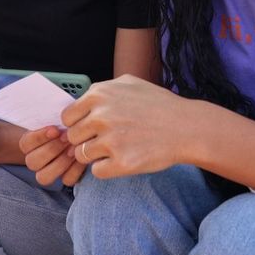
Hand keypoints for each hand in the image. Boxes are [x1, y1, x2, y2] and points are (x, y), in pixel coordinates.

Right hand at [20, 126, 86, 185]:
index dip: (40, 137)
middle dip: (52, 149)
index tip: (55, 129)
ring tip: (73, 149)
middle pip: (32, 162)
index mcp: (28, 144)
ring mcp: (47, 172)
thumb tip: (59, 123)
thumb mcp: (58, 119)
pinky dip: (75, 170)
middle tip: (66, 138)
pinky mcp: (65, 179)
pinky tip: (81, 158)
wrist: (80, 133)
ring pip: (44, 177)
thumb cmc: (65, 124)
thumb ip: (54, 120)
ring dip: (60, 162)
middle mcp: (34, 161)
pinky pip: (66, 180)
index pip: (26, 144)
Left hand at [62, 74, 190, 178]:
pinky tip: (123, 159)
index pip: (67, 117)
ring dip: (96, 156)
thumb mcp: (130, 83)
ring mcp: (110, 140)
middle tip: (106, 140)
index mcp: (99, 95)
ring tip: (116, 149)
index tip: (91, 128)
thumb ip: (102, 89)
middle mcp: (101, 116)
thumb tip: (81, 100)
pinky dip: (107, 169)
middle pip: (73, 137)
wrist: (187, 127)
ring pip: (82, 155)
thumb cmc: (159, 105)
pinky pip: (97, 172)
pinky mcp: (121, 163)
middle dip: (86, 141)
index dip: (78, 124)